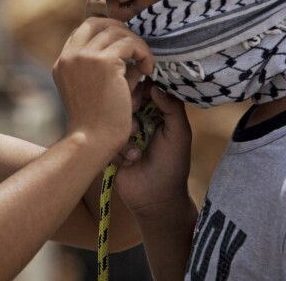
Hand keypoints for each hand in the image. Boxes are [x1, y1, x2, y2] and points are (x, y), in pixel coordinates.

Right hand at [52, 17, 153, 151]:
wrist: (92, 141)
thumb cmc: (95, 124)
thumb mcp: (87, 90)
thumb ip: (96, 68)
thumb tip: (122, 50)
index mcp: (62, 63)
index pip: (82, 31)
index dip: (105, 33)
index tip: (123, 46)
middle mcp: (70, 56)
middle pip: (96, 23)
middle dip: (120, 30)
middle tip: (136, 49)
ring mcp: (85, 57)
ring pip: (117, 31)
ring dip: (136, 45)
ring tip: (145, 65)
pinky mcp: (104, 62)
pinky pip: (130, 44)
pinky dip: (144, 53)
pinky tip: (148, 70)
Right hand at [115, 86, 192, 218]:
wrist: (156, 198)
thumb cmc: (172, 165)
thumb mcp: (180, 134)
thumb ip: (173, 108)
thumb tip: (156, 86)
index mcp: (156, 113)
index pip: (145, 89)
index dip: (142, 89)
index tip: (143, 98)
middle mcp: (137, 119)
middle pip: (126, 100)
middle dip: (131, 111)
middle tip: (139, 127)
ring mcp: (121, 133)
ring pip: (114, 117)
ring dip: (126, 133)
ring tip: (137, 151)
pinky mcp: (108, 146)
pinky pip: (105, 137)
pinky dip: (118, 148)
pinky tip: (128, 161)